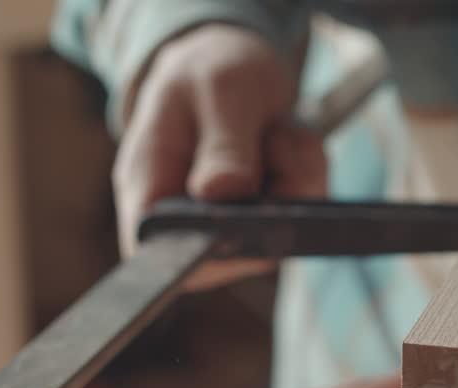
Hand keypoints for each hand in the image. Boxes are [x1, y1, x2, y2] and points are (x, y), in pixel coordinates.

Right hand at [115, 23, 326, 290]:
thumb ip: (222, 144)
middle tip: (270, 136)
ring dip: (297, 171)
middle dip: (274, 192)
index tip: (244, 225)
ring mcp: (232, 220)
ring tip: (273, 128)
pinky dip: (308, 166)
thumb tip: (220, 193)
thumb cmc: (210, 70)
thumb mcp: (219, 91)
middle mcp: (188, 215)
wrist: (236, 60)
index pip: (158, 254)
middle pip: (239, 247)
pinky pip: (307, 205)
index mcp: (148, 186)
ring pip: (284, 226)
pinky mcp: (269, 215)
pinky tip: (286, 136)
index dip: (198, 257)